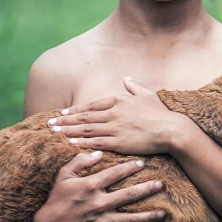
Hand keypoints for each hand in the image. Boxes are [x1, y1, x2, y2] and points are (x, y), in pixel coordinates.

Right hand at [33, 150, 165, 221]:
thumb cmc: (56, 198)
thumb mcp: (64, 176)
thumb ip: (79, 161)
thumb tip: (98, 153)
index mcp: (90, 186)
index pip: (115, 174)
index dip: (129, 167)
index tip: (142, 163)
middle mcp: (99, 204)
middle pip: (128, 195)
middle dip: (146, 189)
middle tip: (161, 185)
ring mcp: (101, 221)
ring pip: (129, 219)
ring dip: (147, 216)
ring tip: (162, 213)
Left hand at [46, 77, 189, 155]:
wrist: (172, 129)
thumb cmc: (161, 113)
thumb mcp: (148, 95)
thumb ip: (134, 86)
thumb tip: (126, 78)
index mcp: (119, 100)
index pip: (91, 105)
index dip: (75, 110)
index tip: (62, 113)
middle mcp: (114, 113)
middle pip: (83, 117)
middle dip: (64, 120)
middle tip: (49, 124)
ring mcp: (115, 127)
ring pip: (86, 129)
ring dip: (68, 131)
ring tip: (53, 133)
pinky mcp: (119, 142)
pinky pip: (95, 142)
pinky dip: (81, 142)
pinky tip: (69, 143)